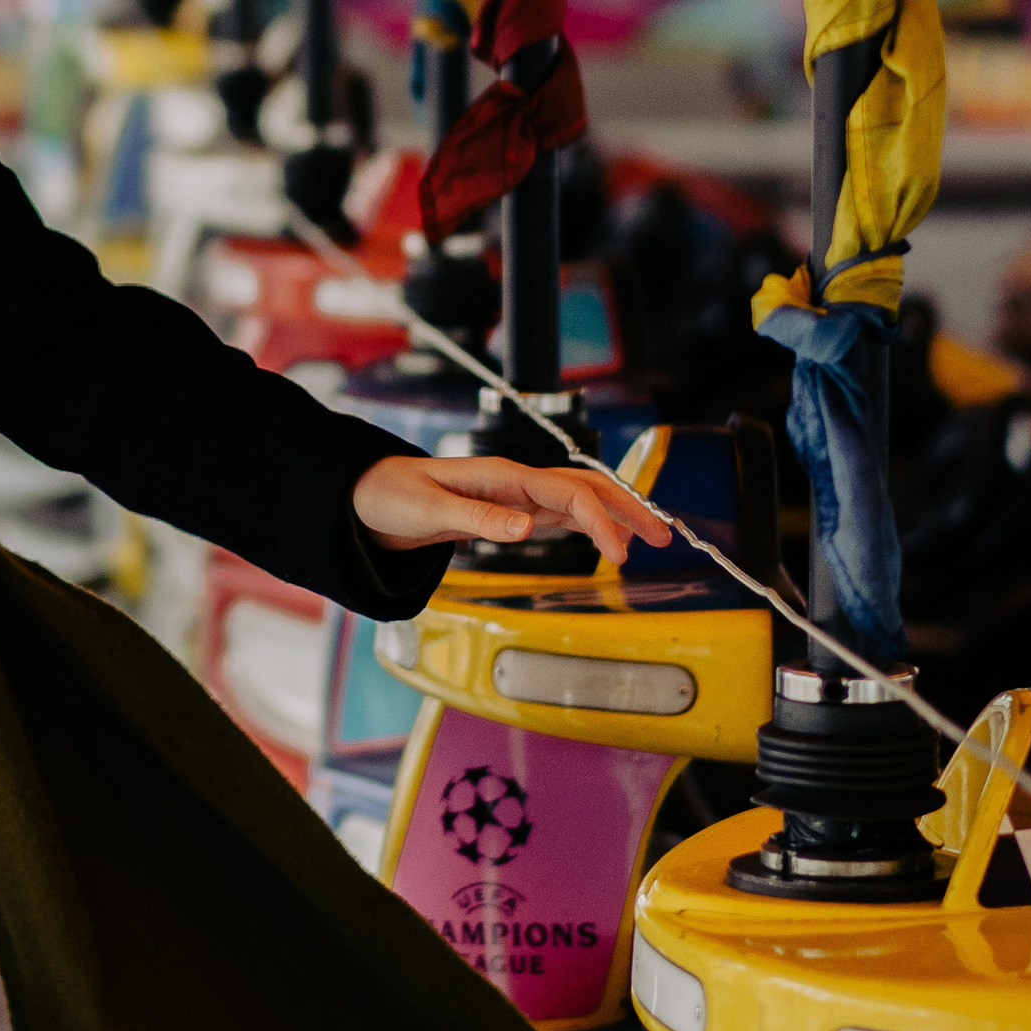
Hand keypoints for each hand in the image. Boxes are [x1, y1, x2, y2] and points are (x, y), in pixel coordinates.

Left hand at [354, 451, 671, 566]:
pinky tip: (609, 539)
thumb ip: (480, 519)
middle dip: (628, 509)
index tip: (621, 553)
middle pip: (587, 490)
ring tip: (651, 537)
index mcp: (504, 476)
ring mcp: (516, 495)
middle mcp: (517, 482)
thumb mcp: (430, 510)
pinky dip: (591, 524)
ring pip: (580, 500)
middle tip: (664, 535)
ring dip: (617, 515)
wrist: (366, 496)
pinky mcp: (510, 510)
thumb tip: (529, 528)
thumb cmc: (392, 497)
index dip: (601, 521)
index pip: (569, 494)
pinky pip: (561, 513)